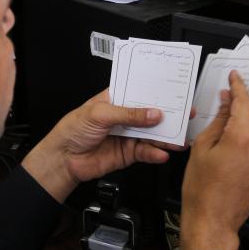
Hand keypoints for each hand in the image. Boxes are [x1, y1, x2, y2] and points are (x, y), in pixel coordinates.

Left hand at [21, 90, 178, 202]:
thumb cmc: (72, 129)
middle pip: (151, 114)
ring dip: (167, 137)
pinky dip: (155, 153)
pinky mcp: (128, 153)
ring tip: (179, 138)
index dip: (157, 91)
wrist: (63, 159)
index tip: (174, 90)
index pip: (140, 92)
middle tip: (185, 114)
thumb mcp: (99, 113)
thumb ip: (128, 113)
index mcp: (116, 99)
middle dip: (169, 114)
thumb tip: (152, 113)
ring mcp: (128, 135)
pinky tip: (162, 153)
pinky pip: (146, 152)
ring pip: (152, 134)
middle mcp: (124, 117)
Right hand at [179, 72, 248, 249]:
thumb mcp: (202, 148)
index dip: (240, 87)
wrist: (212, 221)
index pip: (245, 102)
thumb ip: (219, 121)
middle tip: (234, 100)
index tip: (236, 78)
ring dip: (248, 127)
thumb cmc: (202, 190)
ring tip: (228, 133)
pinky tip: (235, 152)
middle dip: (246, 106)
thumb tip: (226, 103)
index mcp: (242, 139)